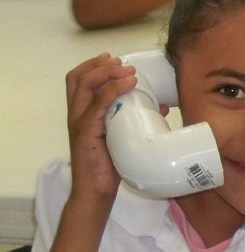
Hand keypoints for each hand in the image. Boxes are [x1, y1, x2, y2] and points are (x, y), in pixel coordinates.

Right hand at [65, 53, 136, 204]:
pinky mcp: (85, 133)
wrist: (96, 192)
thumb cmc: (109, 168)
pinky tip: (127, 84)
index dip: (93, 66)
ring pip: (85, 86)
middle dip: (99, 64)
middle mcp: (76, 115)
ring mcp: (78, 123)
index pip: (78, 80)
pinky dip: (112, 91)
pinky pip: (97, 105)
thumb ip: (136, 122)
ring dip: (107, 73)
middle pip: (78, 77)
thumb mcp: (124, 139)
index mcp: (80, 114)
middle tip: (120, 61)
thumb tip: (161, 107)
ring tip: (127, 70)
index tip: (112, 59)